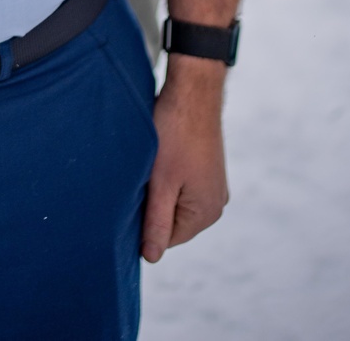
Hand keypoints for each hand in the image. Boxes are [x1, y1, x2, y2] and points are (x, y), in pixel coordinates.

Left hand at [141, 58, 229, 262]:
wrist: (192, 90)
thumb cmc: (175, 133)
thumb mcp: (161, 182)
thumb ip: (156, 222)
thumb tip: (151, 258)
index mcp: (206, 212)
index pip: (167, 239)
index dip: (144, 221)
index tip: (134, 194)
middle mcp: (216, 203)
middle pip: (172, 220)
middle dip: (153, 203)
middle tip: (141, 176)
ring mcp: (213, 185)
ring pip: (175, 200)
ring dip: (159, 188)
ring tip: (152, 164)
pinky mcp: (207, 168)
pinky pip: (182, 184)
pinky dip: (168, 175)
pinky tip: (161, 156)